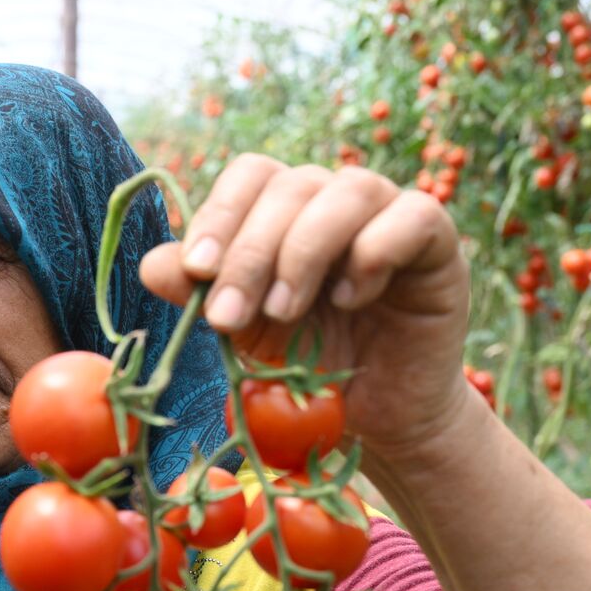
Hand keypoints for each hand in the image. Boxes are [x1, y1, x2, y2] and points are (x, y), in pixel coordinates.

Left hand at [139, 152, 469, 461]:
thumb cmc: (304, 365)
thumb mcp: (241, 331)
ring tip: (284, 313)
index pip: (250, 175)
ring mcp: (387, 213)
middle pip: (290, 186)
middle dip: (250, 253)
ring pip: (346, 191)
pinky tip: (351, 299)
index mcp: (283, 208)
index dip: (220, 214)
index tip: (197, 271)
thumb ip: (200, 294)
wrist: (373, 415)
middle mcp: (333, 198)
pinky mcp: (436, 243)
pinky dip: (373, 252)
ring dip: (304, 252)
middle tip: (229, 317)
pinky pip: (412, 216)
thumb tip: (154, 264)